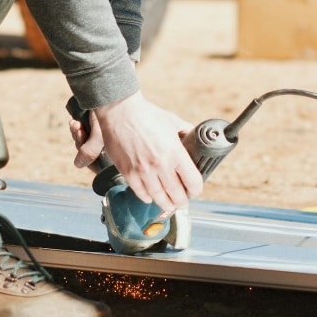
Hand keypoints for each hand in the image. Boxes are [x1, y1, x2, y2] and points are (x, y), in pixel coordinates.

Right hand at [89, 91, 202, 212]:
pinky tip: (151, 197)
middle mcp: (161, 165)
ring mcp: (143, 171)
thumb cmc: (146, 114)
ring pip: (159, 198)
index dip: (196, 190)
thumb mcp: (172, 121)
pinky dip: (148, 198)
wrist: (120, 111)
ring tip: (169, 205)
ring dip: (166, 204)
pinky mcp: (128, 173)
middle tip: (182, 202)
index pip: (193, 182)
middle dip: (182, 201)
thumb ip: (185, 132)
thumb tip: (194, 140)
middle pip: (177, 195)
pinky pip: (141, 193)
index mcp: (175, 152)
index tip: (194, 190)